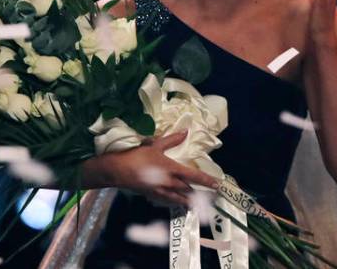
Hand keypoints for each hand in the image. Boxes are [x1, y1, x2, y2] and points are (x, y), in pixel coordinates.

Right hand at [86, 130, 218, 206]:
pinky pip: (168, 200)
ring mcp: (161, 191)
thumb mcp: (155, 145)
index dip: (207, 181)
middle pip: (188, 190)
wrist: (119, 171)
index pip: (194, 176)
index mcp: (172, 169)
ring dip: (189, 200)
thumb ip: (172, 139)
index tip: (217, 185)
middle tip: (209, 196)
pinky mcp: (153, 195)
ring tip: (196, 204)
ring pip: (179, 198)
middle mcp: (169, 183)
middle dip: (199, 193)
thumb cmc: (138, 156)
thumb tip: (186, 132)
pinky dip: (175, 201)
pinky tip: (176, 201)